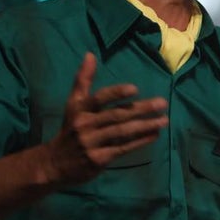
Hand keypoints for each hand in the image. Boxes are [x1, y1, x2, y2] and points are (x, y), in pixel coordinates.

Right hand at [43, 53, 168, 184]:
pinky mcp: (99, 159)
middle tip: (162, 103)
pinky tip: (154, 135)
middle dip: (141, 109)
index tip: (134, 89)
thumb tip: (90, 55)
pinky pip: (123, 148)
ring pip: (122, 132)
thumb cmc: (70, 129)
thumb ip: (83, 80)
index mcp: (80, 110)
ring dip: (145, 125)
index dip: (116, 94)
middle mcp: (85, 125)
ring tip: (164, 120)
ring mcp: (92, 143)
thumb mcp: (73, 104)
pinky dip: (140, 141)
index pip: (99, 99)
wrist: (55, 164)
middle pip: (116, 115)